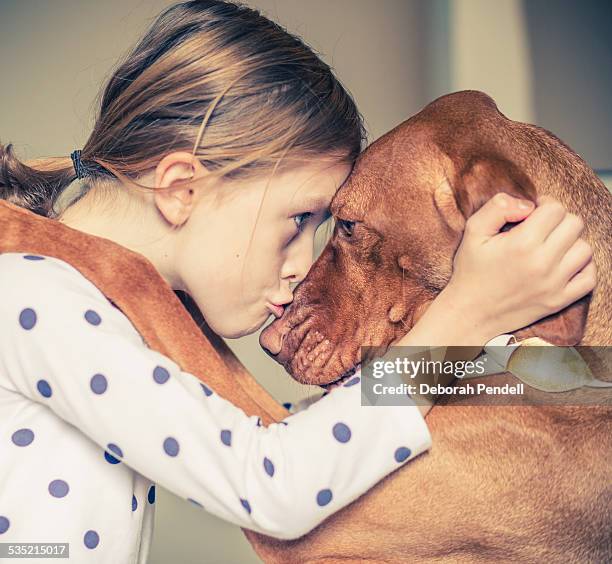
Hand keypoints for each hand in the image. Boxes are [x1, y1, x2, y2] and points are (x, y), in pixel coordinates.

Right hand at [444, 193, 596, 338]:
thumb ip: (498, 207)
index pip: (555, 209)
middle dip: (558, 221)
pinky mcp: (559, 300)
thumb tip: (529, 205)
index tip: (532, 213)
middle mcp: (542, 263)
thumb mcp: (473, 231)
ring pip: (585, 249)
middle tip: (540, 229)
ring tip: (550, 246)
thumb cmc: (471, 270)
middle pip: (574, 225)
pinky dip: (582, 267)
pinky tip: (563, 264)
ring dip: (570, 243)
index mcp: (522, 244)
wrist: (471, 312)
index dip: (544, 205)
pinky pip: (589, 277)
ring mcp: (554, 284)